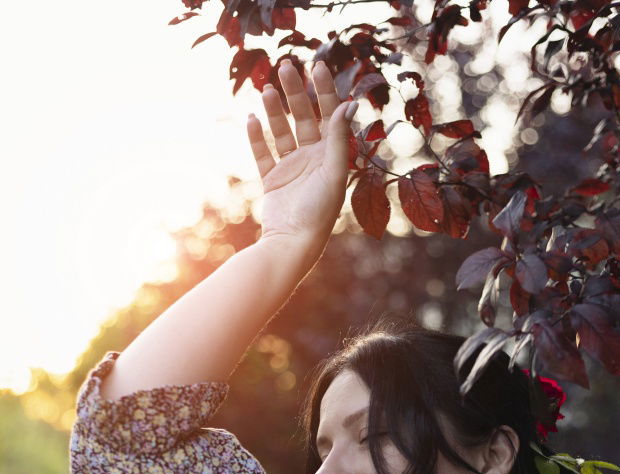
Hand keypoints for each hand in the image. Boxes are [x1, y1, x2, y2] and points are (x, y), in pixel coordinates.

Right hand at [247, 60, 357, 253]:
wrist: (292, 243)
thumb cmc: (319, 212)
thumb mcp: (333, 173)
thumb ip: (339, 139)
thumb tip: (349, 105)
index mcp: (332, 157)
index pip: (330, 116)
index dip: (324, 90)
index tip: (317, 65)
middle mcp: (313, 160)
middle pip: (304, 117)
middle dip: (296, 92)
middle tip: (286, 66)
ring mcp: (292, 169)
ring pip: (282, 131)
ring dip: (276, 110)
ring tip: (268, 89)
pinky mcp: (273, 180)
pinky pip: (263, 153)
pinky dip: (257, 136)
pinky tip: (252, 118)